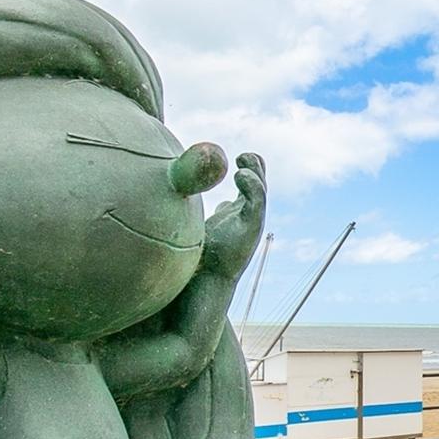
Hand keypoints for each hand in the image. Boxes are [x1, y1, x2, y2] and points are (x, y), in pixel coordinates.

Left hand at [201, 152, 266, 274]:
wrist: (205, 281)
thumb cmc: (199, 258)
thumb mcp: (195, 226)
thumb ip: (194, 214)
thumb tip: (178, 201)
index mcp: (235, 216)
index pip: (247, 190)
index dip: (246, 174)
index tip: (234, 161)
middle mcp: (246, 217)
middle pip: (257, 186)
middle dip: (255, 167)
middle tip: (243, 156)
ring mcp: (251, 222)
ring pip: (260, 190)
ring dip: (255, 172)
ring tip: (243, 159)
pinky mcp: (252, 227)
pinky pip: (257, 200)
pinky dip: (252, 184)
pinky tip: (239, 175)